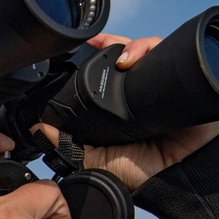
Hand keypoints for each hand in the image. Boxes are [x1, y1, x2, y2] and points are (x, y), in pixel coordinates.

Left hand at [34, 33, 218, 191]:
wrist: (177, 176)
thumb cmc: (141, 172)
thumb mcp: (96, 160)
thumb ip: (69, 146)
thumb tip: (39, 130)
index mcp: (119, 104)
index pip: (107, 72)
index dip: (96, 57)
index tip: (82, 48)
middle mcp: (138, 91)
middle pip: (126, 55)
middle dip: (112, 43)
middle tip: (98, 43)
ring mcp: (160, 84)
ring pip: (145, 50)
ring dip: (130, 45)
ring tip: (121, 57)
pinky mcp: (179, 81)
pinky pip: (166, 54)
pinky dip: (150, 48)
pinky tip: (136, 58)